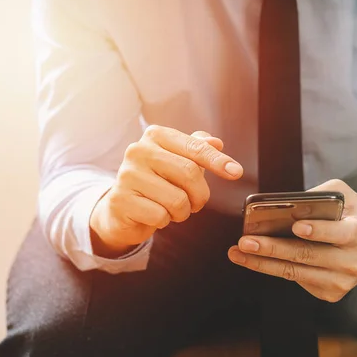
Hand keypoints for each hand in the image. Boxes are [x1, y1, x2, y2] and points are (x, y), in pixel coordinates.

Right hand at [90, 125, 242, 256]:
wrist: (122, 208)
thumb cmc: (156, 182)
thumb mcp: (178, 161)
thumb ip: (197, 149)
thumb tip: (216, 141)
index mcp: (156, 136)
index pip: (195, 147)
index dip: (218, 160)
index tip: (236, 172)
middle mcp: (138, 150)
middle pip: (189, 173)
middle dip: (200, 195)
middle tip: (196, 202)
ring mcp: (126, 175)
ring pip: (177, 199)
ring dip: (183, 211)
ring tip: (173, 208)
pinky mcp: (120, 200)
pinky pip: (160, 216)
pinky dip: (165, 221)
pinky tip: (156, 215)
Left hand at [228, 179, 356, 301]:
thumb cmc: (354, 215)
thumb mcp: (346, 197)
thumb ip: (321, 196)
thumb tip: (287, 206)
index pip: (341, 234)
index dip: (320, 231)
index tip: (296, 226)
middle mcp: (353, 262)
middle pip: (309, 256)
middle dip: (274, 248)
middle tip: (246, 241)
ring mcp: (342, 281)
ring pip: (296, 273)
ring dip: (263, 263)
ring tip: (238, 252)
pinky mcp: (331, 293)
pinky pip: (296, 279)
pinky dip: (273, 269)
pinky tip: (254, 260)